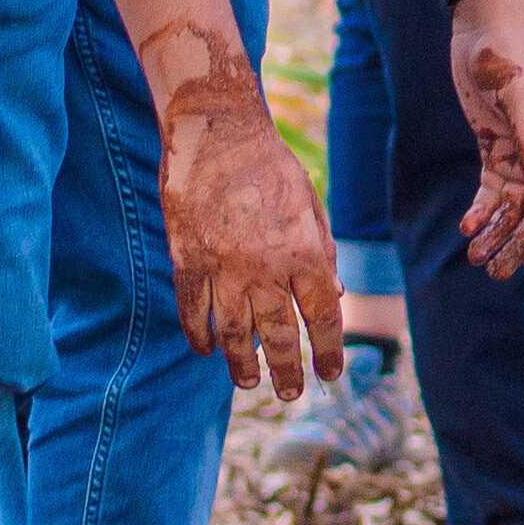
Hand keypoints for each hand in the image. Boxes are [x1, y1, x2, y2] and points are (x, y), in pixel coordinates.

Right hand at [156, 72, 338, 394]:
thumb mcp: (310, 205)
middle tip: (290, 393)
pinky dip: (199, 335)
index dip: (328, 350)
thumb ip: (322, 252)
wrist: (216, 131)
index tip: (330, 373)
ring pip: (233, 332)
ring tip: (247, 382)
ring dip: (241, 363)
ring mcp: (222, 266)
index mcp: (304, 250)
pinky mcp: (187, 260)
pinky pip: (192, 310)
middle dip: (287, 370)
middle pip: (279, 335)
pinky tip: (206, 350)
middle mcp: (265, 266)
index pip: (323, 316)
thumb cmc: (269, 165)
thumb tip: (336, 296)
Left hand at [444, 0, 523, 279]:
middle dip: (520, 241)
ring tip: (477, 259)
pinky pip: (492, 191)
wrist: (484, 25)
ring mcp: (523, 153)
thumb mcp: (520, 92)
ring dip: (499, 233)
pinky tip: (466, 228)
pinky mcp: (497, 149)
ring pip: (515, 206)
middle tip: (497, 271)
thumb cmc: (511, 51)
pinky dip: (481, 211)